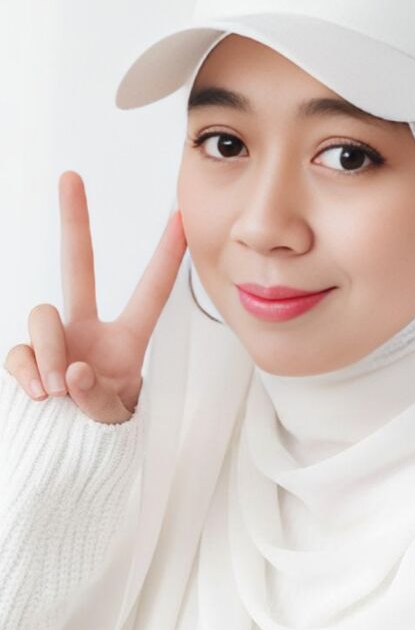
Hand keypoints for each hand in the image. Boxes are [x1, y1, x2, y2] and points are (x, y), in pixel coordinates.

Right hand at [3, 171, 187, 423]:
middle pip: (78, 266)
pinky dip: (26, 371)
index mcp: (127, 339)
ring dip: (48, 352)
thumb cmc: (104, 429)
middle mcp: (88, 329)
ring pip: (42, 317)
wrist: (71, 453)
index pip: (151, 292)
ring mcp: (54, 340)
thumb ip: (98, 398)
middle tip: (71, 176)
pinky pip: (17, 350)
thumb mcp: (113, 417)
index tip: (181, 216)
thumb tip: (73, 372)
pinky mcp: (26, 356)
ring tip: (59, 390)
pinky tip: (40, 395)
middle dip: (74, 221)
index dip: (167, 256)